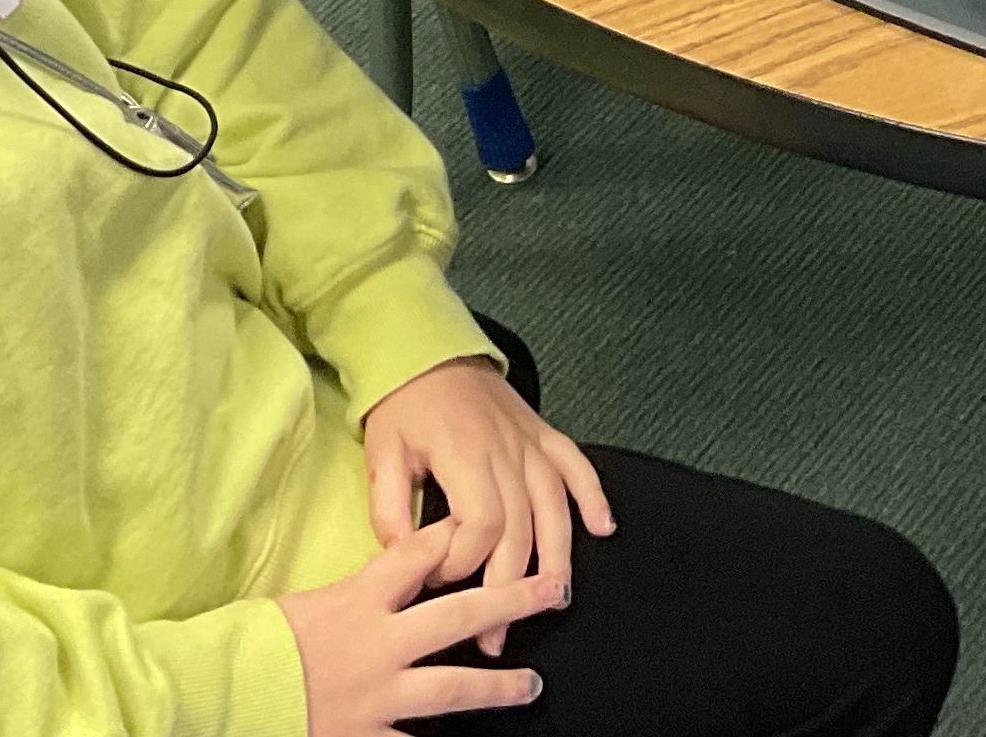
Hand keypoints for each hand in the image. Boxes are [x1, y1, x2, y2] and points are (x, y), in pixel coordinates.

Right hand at [283, 521, 559, 735]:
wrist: (223, 690)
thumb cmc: (258, 643)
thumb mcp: (308, 601)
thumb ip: (357, 592)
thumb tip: (392, 578)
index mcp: (359, 600)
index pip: (419, 556)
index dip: (457, 541)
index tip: (489, 528)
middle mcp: (378, 643)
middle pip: (458, 614)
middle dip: (510, 600)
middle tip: (552, 591)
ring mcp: (377, 694)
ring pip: (452, 687)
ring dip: (498, 687)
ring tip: (532, 684)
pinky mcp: (365, 734)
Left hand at [361, 358, 615, 654]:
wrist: (427, 352)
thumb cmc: (404, 404)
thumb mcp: (382, 453)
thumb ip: (388, 509)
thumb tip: (405, 558)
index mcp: (465, 456)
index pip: (480, 525)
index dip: (462, 564)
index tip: (440, 581)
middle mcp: (506, 452)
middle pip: (521, 529)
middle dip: (508, 587)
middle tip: (495, 633)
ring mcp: (530, 443)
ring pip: (555, 508)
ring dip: (558, 557)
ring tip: (554, 598)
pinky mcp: (543, 435)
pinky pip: (577, 467)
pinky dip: (594, 496)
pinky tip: (603, 528)